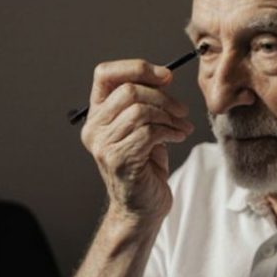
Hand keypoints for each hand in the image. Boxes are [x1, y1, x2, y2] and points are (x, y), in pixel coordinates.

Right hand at [81, 60, 193, 223]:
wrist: (143, 208)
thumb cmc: (146, 167)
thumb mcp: (145, 127)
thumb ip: (147, 103)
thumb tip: (164, 76)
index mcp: (97, 114)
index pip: (105, 74)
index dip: (137, 68)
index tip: (166, 76)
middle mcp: (94, 128)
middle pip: (129, 90)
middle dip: (163, 97)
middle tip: (182, 110)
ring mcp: (103, 145)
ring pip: (140, 111)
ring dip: (169, 116)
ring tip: (182, 127)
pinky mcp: (118, 159)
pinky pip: (148, 132)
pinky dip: (170, 131)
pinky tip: (178, 137)